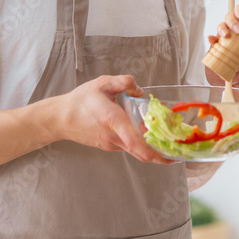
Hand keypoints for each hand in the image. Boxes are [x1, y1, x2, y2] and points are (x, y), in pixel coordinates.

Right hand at [57, 75, 172, 163]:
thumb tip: (140, 89)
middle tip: (177, 154)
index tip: (169, 154)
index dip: (152, 150)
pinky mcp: (109, 146)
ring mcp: (110, 144)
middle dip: (160, 156)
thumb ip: (123, 82)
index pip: (134, 140)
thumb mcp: (101, 83)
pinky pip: (129, 149)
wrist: (61, 118)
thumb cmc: (81, 100)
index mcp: (112, 119)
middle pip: (140, 153)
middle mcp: (113, 136)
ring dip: (152, 152)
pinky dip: (141, 148)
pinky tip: (150, 139)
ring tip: (169, 146)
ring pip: (135, 152)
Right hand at [207, 2, 238, 88]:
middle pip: (231, 17)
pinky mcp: (230, 51)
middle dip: (231, 20)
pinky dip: (213, 40)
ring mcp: (236, 40)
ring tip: (226, 35)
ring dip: (222, 28)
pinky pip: (219, 44)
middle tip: (238, 30)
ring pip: (223, 28)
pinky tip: (211, 39)